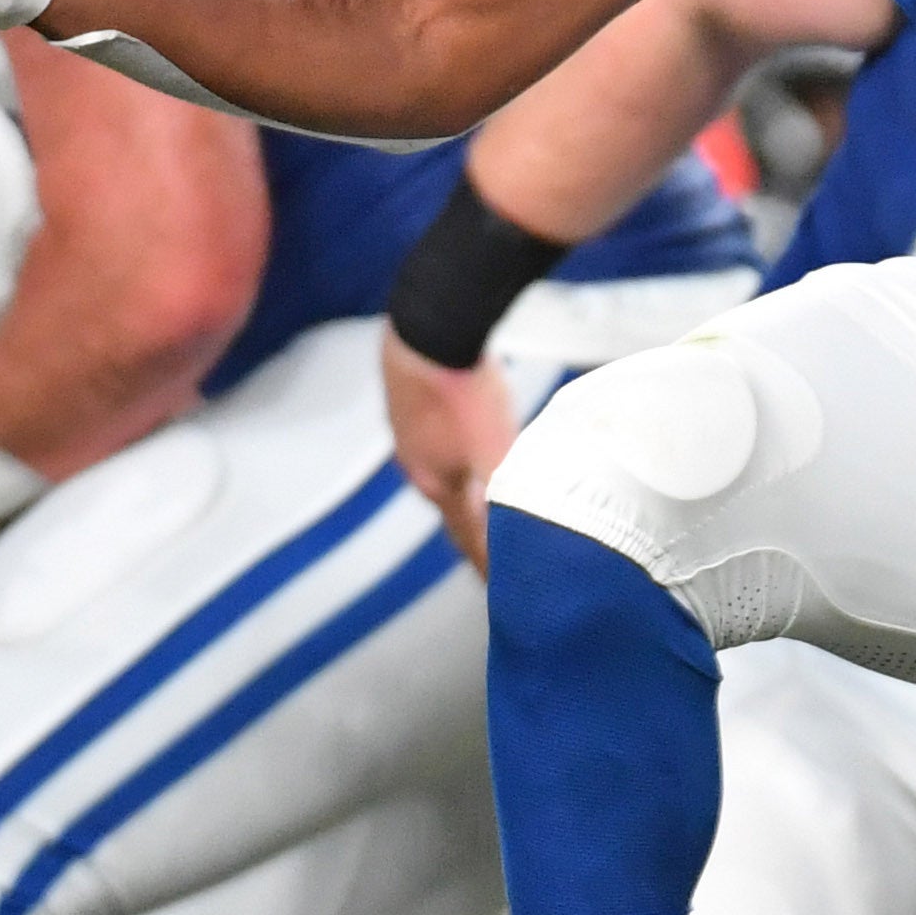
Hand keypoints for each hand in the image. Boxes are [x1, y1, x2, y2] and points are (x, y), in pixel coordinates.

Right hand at [379, 333, 516, 567]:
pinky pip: (435, 434)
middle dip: (471, 524)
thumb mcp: (493, 455)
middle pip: (450, 501)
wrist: (429, 329)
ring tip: (481, 493)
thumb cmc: (463, 393)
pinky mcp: (410, 396)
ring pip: (442, 465)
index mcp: (436, 484)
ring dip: (463, 483)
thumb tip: (507, 541)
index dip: (481, 561)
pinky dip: (454, 447)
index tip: (493, 585)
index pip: (464, 535)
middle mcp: (415, 461)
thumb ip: (502, 499)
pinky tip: (465, 436)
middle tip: (489, 543)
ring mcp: (408, 428)